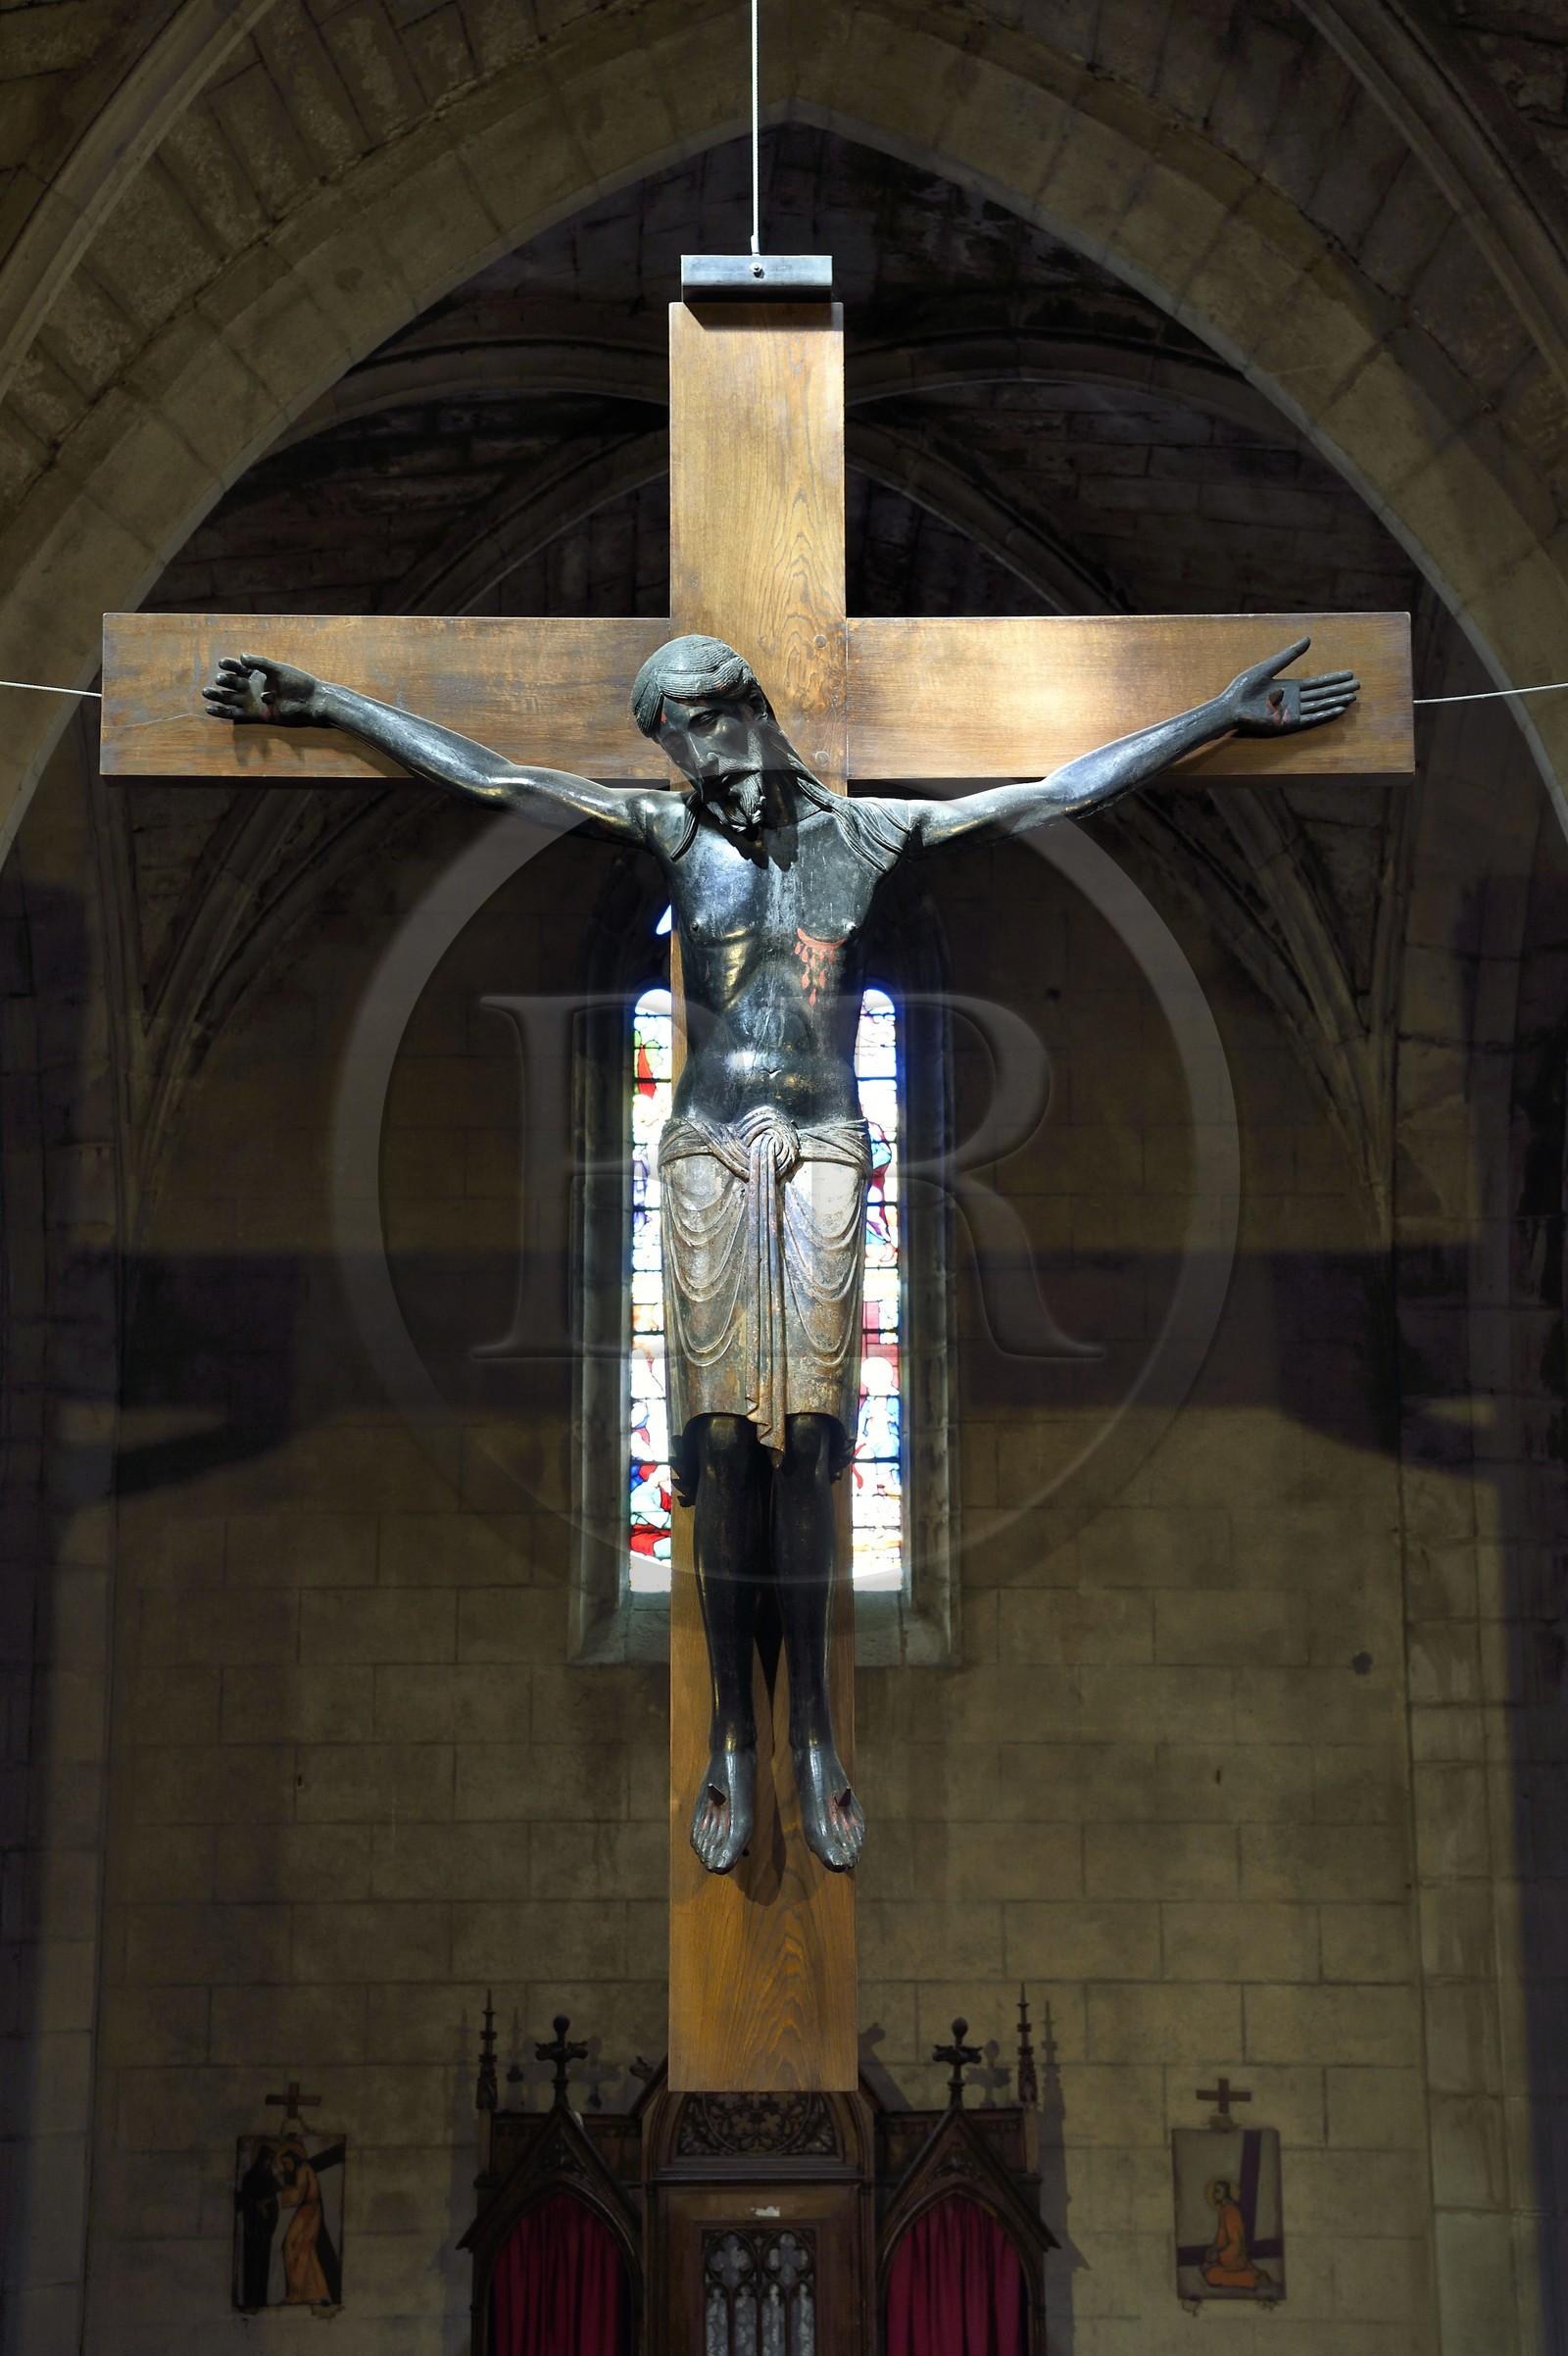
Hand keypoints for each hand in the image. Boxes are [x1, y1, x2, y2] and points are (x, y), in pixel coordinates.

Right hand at [202, 653, 322, 726]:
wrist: (310, 701)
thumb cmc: (297, 682)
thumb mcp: (278, 669)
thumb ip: (260, 663)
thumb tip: (241, 656)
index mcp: (257, 673)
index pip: (238, 667)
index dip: (229, 665)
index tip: (222, 663)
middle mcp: (252, 687)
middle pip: (232, 683)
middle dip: (223, 681)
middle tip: (217, 679)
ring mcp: (253, 701)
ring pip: (230, 698)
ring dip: (218, 696)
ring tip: (206, 693)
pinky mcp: (256, 715)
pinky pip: (235, 713)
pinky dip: (222, 712)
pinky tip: (210, 709)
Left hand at [1225, 636, 1358, 734]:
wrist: (1231, 706)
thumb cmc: (1244, 687)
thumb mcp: (1269, 666)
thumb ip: (1289, 655)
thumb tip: (1308, 639)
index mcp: (1290, 687)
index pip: (1317, 683)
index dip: (1333, 678)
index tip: (1349, 673)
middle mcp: (1294, 700)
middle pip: (1322, 694)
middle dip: (1340, 690)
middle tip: (1358, 685)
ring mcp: (1292, 712)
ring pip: (1320, 706)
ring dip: (1336, 701)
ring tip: (1352, 697)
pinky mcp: (1288, 723)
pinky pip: (1310, 718)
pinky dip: (1324, 714)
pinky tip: (1337, 710)